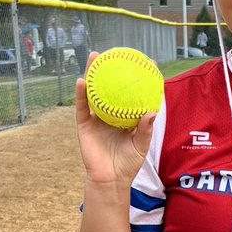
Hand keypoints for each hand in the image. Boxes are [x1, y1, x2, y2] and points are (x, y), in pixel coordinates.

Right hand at [76, 51, 156, 186]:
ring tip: (94, 57)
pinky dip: (81, 94)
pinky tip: (81, 81)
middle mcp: (110, 113)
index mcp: (125, 116)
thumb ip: (145, 129)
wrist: (110, 179)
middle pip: (110, 87)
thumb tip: (151, 111)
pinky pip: (82, 107)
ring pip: (94, 92)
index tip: (146, 62)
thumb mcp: (140, 146)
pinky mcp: (84, 124)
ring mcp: (96, 118)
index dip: (138, 79)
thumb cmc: (128, 164)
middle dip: (111, 70)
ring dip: (92, 73)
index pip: (132, 94)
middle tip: (115, 53)